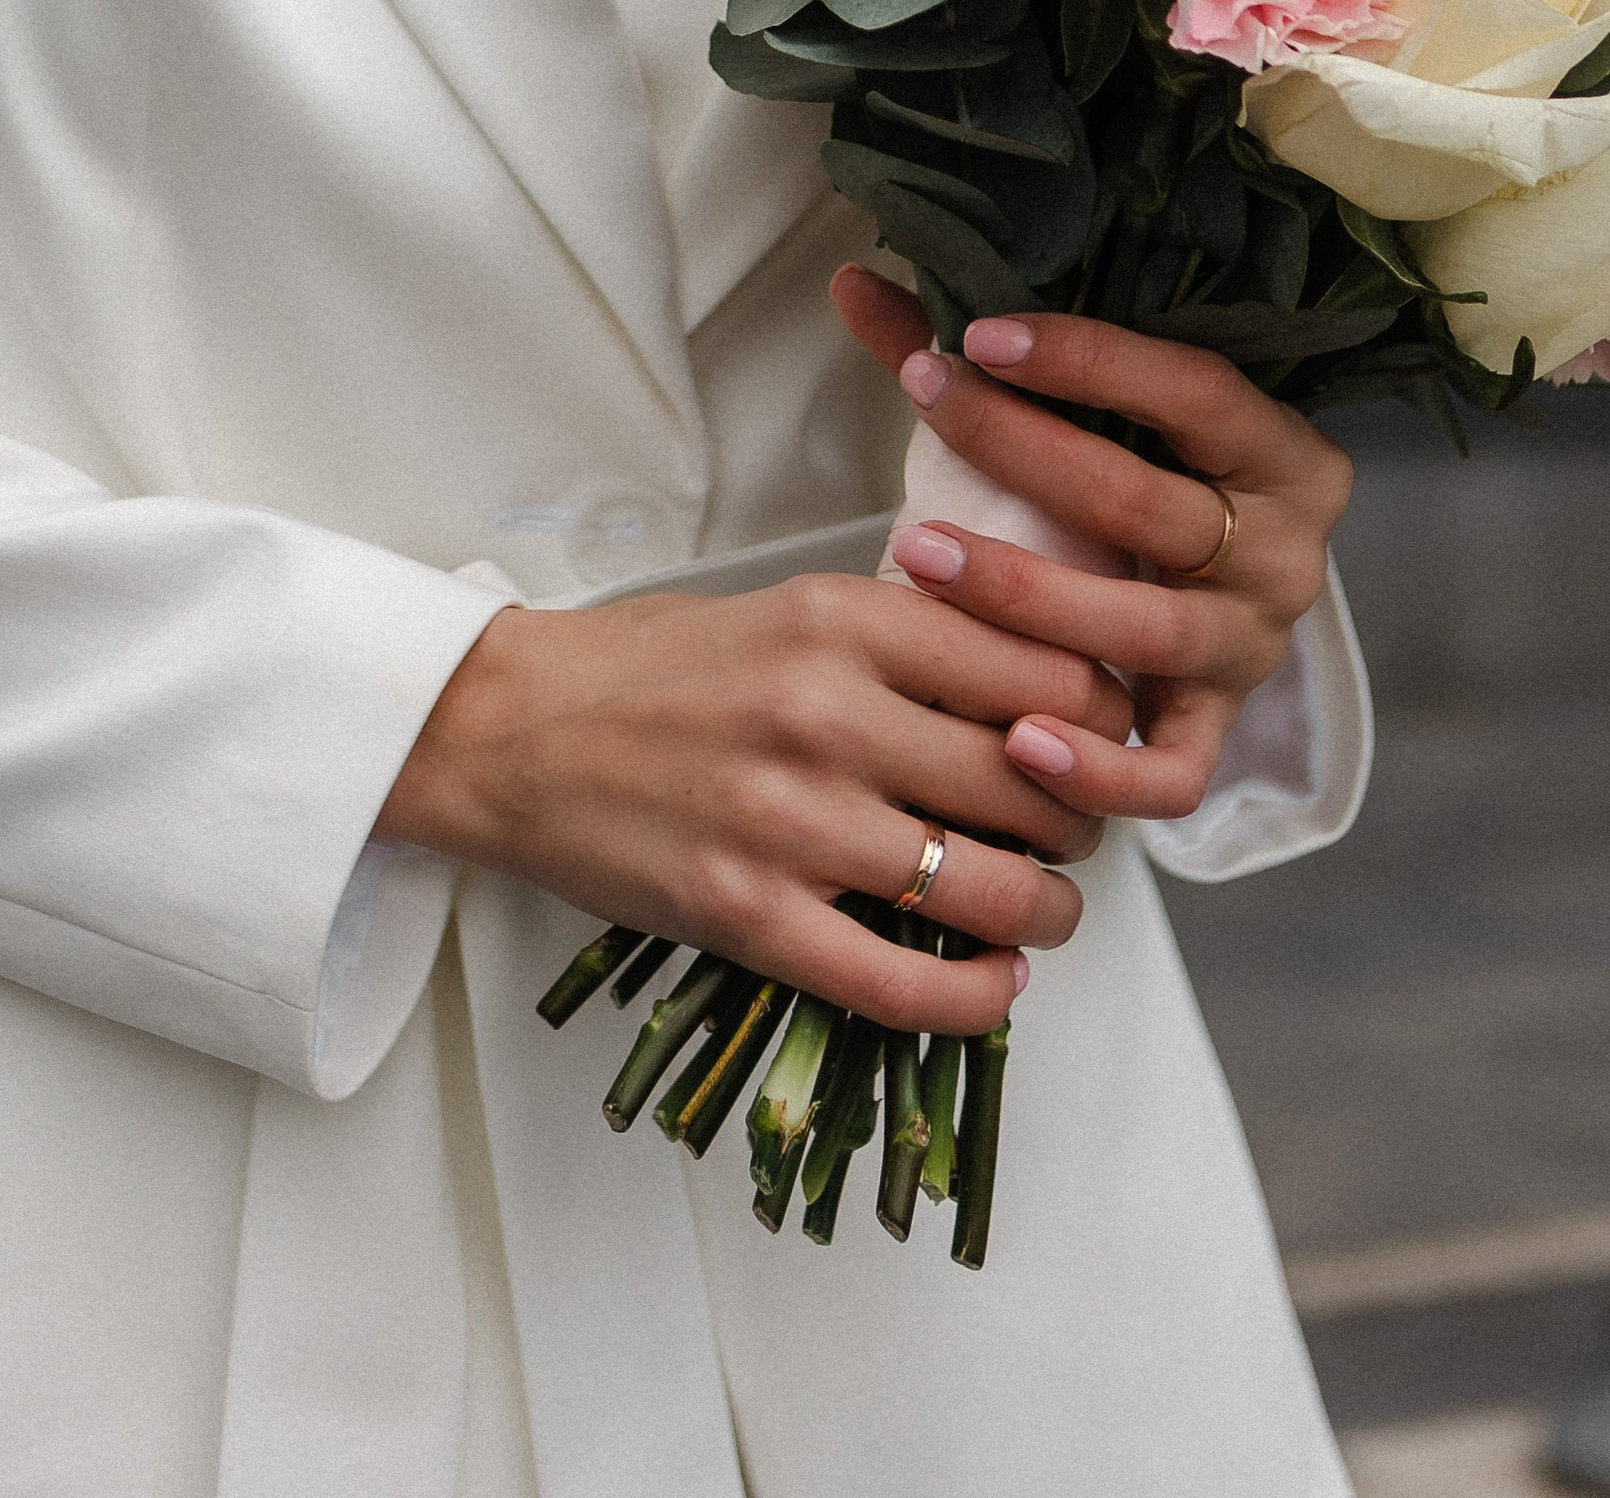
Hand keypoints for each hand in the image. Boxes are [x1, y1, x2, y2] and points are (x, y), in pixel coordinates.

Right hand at [377, 566, 1134, 1037]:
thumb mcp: (788, 609)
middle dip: (1080, 822)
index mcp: (843, 619)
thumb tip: (1040, 691)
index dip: (1100, 719)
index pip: (1043, 672)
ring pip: (993, 892)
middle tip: (1071, 833)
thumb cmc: (652, 668)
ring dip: (1045, 915)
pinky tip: (992, 985)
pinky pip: (907, 987)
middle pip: (1036, 785)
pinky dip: (977, 1000)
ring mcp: (792, 822)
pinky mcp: (752, 917)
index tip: (1097, 740)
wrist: (509, 731)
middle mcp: (830, 713)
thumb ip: (904, 640)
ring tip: (1039, 911)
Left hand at [831, 267, 1351, 828]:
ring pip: (1144, 631)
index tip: (977, 338)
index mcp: (1278, 453)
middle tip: (926, 407)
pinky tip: (1014, 738)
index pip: (1192, 390)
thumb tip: (851, 281)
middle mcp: (1283, 555)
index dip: (1088, 359)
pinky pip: (1169, 772)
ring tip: (919, 552)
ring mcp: (1250, 650)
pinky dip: (1098, 766)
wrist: (1198, 591)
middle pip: (1146, 503)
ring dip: (1025, 594)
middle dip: (1023, 451)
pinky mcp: (1215, 733)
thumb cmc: (1129, 483)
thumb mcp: (1086, 414)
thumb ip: (975, 355)